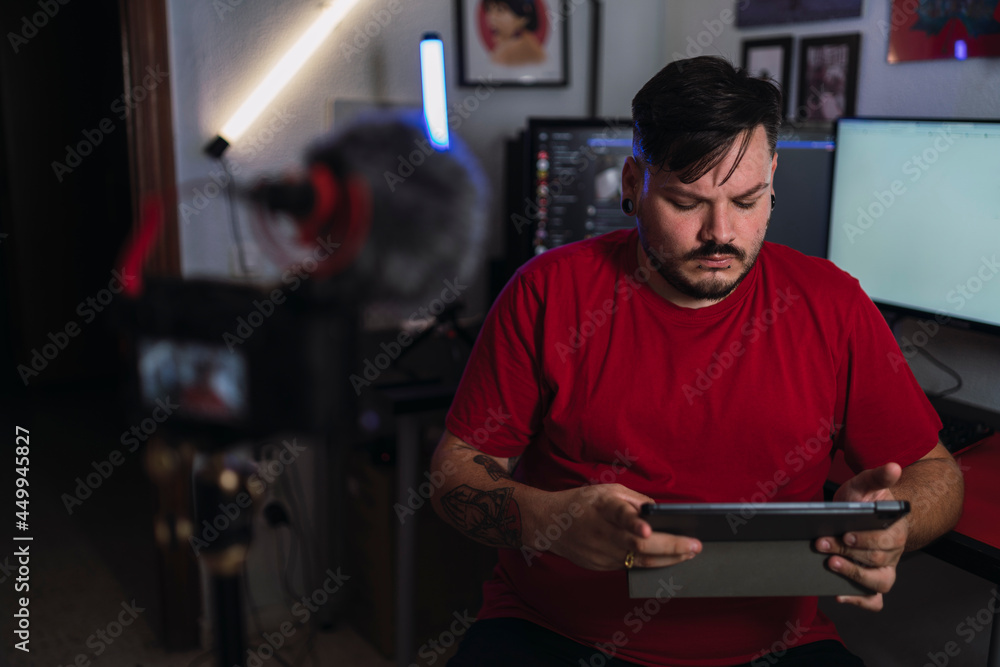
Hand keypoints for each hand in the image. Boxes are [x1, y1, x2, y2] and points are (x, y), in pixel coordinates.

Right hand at [526, 483, 700, 570]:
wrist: (549, 523)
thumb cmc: (582, 503)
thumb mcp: (607, 490)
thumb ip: (634, 500)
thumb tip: (659, 512)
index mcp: (603, 508)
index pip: (619, 515)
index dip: (634, 523)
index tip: (647, 530)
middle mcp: (602, 533)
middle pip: (639, 546)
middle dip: (671, 547)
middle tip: (695, 546)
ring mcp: (601, 554)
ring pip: (639, 561)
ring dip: (667, 558)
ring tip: (689, 553)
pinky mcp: (600, 566)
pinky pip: (630, 566)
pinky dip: (650, 562)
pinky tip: (667, 558)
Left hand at [817, 462, 907, 610]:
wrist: (859, 513)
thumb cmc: (863, 500)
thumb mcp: (865, 485)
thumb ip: (877, 477)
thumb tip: (893, 467)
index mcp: (896, 529)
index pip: (888, 540)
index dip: (867, 540)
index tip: (845, 534)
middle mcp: (893, 552)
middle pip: (876, 560)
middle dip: (848, 553)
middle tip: (823, 544)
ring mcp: (884, 568)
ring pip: (879, 582)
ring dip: (854, 577)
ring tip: (831, 565)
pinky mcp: (872, 580)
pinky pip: (874, 600)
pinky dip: (860, 602)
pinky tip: (839, 595)